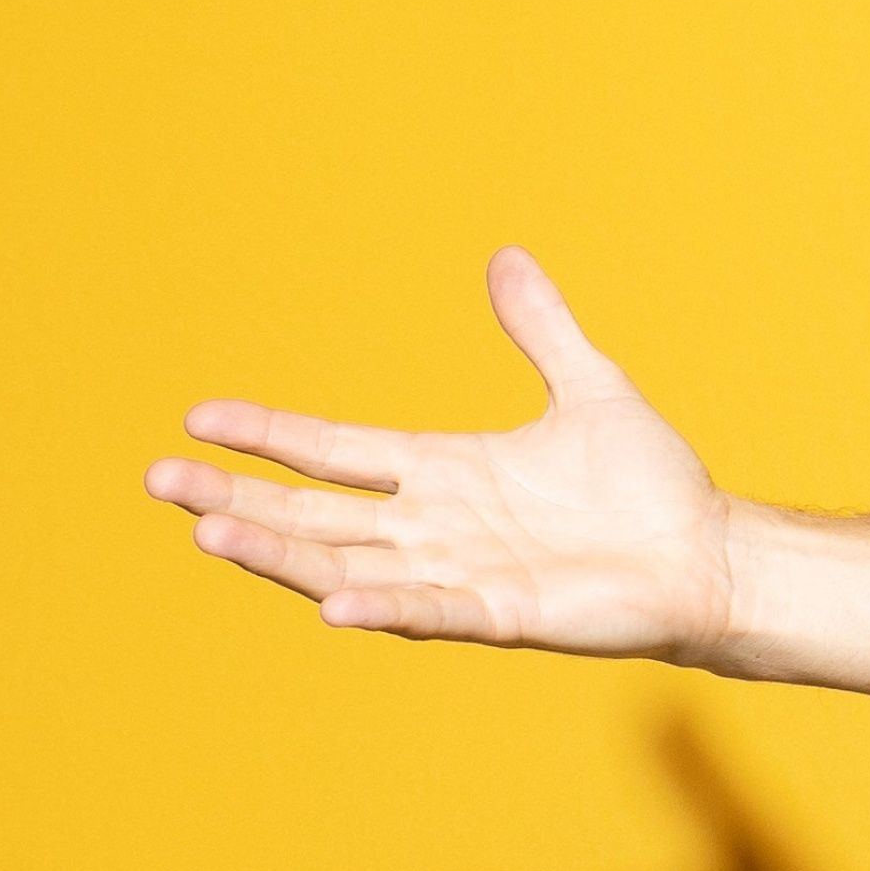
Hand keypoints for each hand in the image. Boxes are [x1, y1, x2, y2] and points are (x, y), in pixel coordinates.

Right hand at [146, 248, 738, 658]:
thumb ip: (541, 328)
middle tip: (158, 477)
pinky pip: (431, 612)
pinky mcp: (505, 613)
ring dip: (280, 552)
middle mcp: (437, 528)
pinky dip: (383, 605)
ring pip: (348, 563)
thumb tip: (507, 256)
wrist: (711, 552)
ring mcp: (464, 574)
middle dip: (237, 496)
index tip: (198, 416)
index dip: (270, 436)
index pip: (336, 452)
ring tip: (207, 531)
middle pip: (315, 512)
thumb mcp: (591, 388)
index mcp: (445, 473)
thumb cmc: (649, 485)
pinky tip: (333, 600)